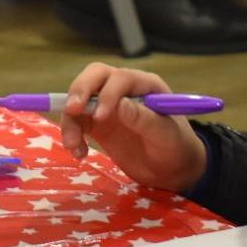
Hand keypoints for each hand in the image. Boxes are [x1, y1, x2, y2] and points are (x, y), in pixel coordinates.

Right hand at [56, 62, 211, 191]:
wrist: (171, 169)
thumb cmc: (176, 148)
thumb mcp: (166, 137)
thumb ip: (145, 120)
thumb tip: (120, 105)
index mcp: (145, 85)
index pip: (120, 78)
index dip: (107, 93)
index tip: (101, 117)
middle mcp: (124, 89)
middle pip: (94, 77)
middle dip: (79, 91)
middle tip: (71, 111)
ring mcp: (108, 105)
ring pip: (80, 99)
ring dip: (70, 120)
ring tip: (73, 146)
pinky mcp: (96, 123)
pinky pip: (76, 120)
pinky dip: (71, 134)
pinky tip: (79, 153)